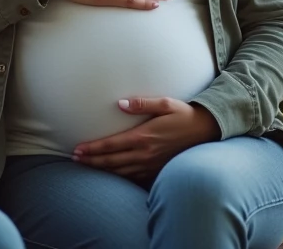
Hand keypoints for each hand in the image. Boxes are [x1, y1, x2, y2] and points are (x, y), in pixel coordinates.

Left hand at [72, 97, 220, 181]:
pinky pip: (135, 178)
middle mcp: (145, 153)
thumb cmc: (184, 114)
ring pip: (121, 172)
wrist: (207, 131)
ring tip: (87, 166)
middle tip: (75, 159)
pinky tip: (111, 175)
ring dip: (102, 170)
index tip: (77, 150)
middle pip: (112, 161)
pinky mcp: (158, 171)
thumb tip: (119, 103)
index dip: (92, 149)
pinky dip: (120, 177)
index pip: (111, 145)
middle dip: (91, 161)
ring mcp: (151, 165)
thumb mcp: (165, 103)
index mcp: (143, 136)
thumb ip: (141, 103)